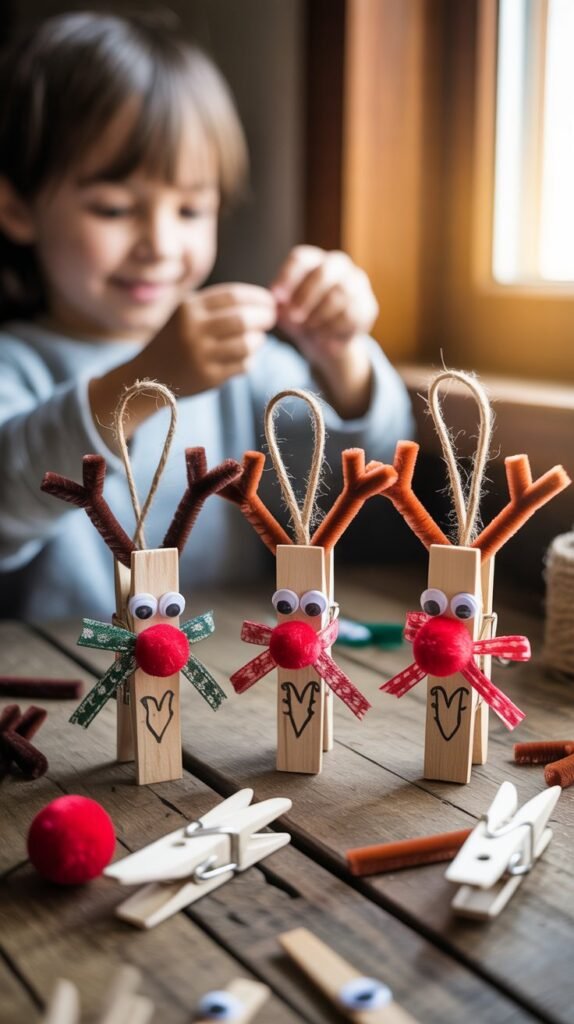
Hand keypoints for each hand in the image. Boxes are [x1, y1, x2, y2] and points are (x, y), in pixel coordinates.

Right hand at [145, 283, 276, 395]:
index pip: (233, 296)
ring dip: (259, 340)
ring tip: (257, 339)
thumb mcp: (187, 314)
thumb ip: (217, 306)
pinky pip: (243, 365)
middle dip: (264, 317)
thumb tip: (262, 302)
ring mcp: (201, 355)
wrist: (150, 376)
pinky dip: (250, 360)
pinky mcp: (209, 377)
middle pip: (243, 319)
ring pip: (247, 344)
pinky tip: (246, 357)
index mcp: (189, 308)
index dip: (257, 297)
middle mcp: (193, 330)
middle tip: (270, 319)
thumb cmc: (176, 340)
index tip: (269, 301)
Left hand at [270, 245, 378, 366]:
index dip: (287, 277)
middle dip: (306, 296)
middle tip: (294, 316)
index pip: (300, 259)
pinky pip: (352, 315)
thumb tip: (277, 303)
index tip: (276, 297)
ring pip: (340, 294)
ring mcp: (357, 284)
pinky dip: (334, 328)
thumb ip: (280, 305)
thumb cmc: (301, 316)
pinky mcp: (368, 306)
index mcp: (313, 260)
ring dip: (320, 315)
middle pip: (324, 272)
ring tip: (308, 328)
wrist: (326, 340)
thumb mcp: (285, 311)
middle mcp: (338, 265)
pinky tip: (323, 337)